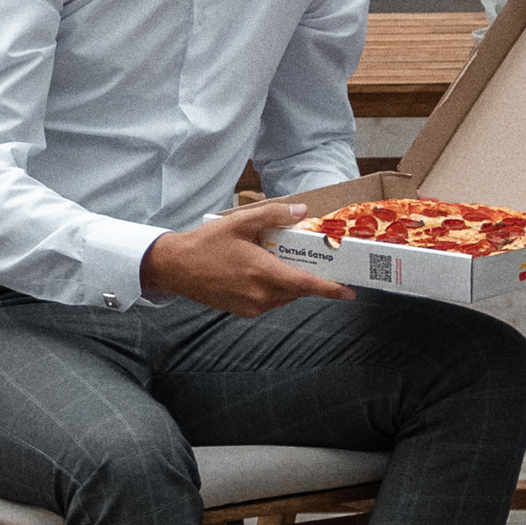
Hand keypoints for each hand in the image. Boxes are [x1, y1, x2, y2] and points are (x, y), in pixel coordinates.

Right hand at [140, 202, 354, 312]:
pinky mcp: (242, 311)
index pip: (305, 285)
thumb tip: (302, 212)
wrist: (175, 267)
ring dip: (290, 282)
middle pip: (297, 290)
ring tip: (282, 259)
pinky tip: (264, 269)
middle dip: (309, 277)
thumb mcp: (240, 222)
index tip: (350, 293)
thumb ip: (273, 216)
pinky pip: (269, 301)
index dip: (330, 290)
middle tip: (316, 260)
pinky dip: (275, 287)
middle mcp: (260, 296)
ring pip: (284, 296)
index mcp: (262, 273)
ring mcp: (250, 307)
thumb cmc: (206, 243)